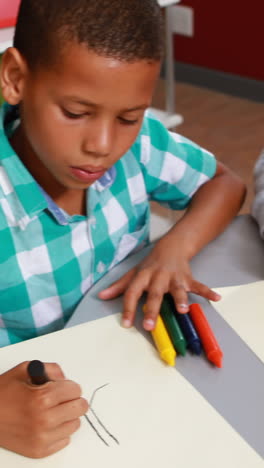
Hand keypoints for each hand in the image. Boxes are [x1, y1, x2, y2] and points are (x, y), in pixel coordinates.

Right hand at [0, 362, 88, 458]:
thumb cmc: (2, 393)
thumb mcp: (24, 370)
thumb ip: (50, 369)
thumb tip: (65, 378)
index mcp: (42, 398)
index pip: (75, 390)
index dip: (69, 386)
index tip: (63, 387)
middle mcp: (44, 420)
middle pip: (80, 408)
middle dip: (72, 399)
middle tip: (61, 398)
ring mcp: (42, 438)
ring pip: (74, 424)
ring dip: (67, 415)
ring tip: (52, 411)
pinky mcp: (39, 450)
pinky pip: (64, 440)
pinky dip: (59, 431)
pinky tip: (46, 424)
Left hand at [98, 238, 220, 330]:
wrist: (171, 246)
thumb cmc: (150, 265)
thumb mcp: (133, 273)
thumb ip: (119, 286)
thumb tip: (101, 296)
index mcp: (143, 277)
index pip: (133, 292)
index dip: (128, 308)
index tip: (126, 324)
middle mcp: (158, 277)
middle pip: (155, 294)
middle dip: (153, 309)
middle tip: (150, 326)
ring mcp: (175, 277)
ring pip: (178, 289)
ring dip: (181, 299)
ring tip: (183, 310)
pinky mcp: (188, 278)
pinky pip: (198, 285)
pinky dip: (208, 291)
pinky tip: (216, 298)